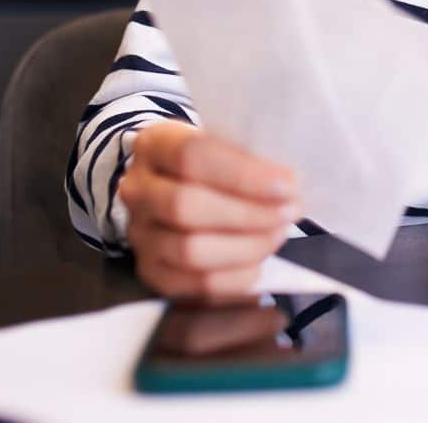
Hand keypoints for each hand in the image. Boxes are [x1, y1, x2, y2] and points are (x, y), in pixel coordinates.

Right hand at [117, 120, 301, 297]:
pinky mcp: (151, 270)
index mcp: (155, 144)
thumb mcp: (226, 143)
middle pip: (186, 206)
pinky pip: (194, 285)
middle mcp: (137, 189)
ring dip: (245, 247)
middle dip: (248, 213)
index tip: (286, 184)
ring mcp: (139, 233)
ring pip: (189, 250)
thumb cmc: (215, 163)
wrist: (179, 185)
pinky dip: (235, 279)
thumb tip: (287, 186)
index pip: (192, 155)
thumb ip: (250, 158)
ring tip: (278, 234)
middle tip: (289, 211)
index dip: (242, 174)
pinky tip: (260, 263)